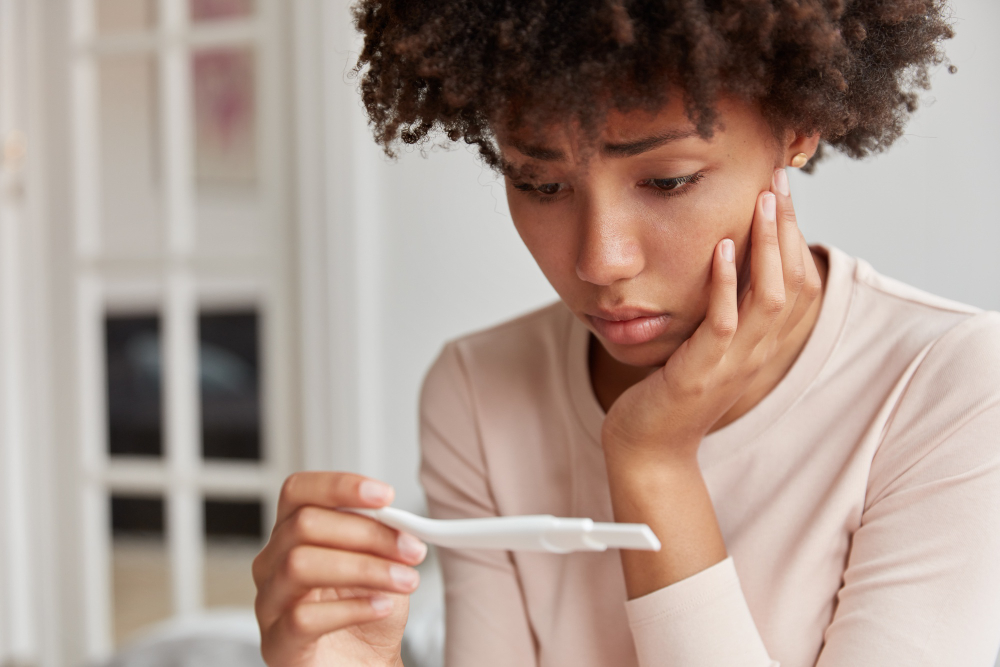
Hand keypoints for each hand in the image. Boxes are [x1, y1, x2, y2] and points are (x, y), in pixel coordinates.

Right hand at [253, 472, 426, 666]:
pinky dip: (351, 608)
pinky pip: (303, 617)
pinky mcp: (276, 644)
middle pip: (304, 526)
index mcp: (292, 534)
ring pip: (299, 565)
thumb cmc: (365, 611)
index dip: (339, 486)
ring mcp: (269, 603)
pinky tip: (380, 606)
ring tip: (404, 580)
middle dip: (367, 534)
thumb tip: (398, 519)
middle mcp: (272, 563)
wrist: (363, 664)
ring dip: (363, 568)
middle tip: (411, 549)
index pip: (298, 492)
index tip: (385, 495)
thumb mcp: (380, 563)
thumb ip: (381, 535)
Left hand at [601, 168, 822, 463]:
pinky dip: (724, 284)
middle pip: (794, 282)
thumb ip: (723, 309)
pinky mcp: (699, 374)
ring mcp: (732, 365)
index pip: (800, 283)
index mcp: (763, 345)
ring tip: (762, 201)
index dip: (796, 235)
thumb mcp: (707, 345)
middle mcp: (758, 353)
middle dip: (788, 228)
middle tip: (780, 179)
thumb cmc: (672, 391)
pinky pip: (723, 324)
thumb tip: (722, 259)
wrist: (649, 446)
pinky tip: (719, 247)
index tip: (783, 190)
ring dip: (767, 246)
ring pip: (769, 298)